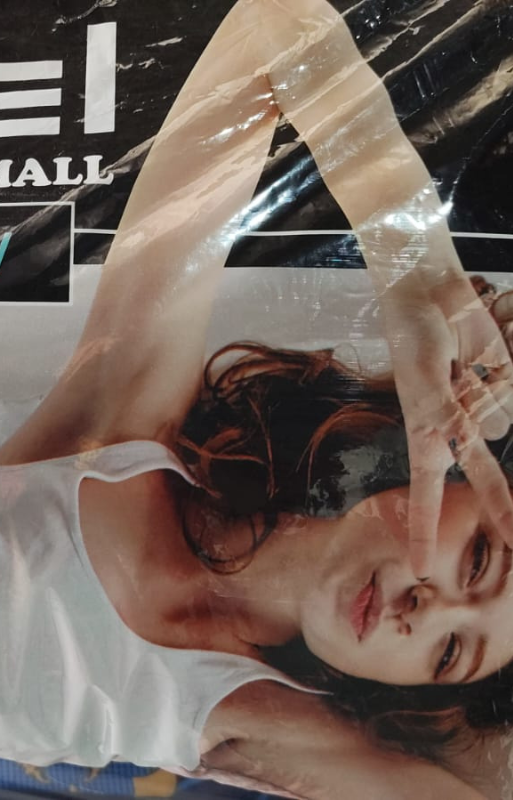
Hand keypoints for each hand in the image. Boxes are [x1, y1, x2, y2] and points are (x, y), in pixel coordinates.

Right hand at [381, 274, 512, 578]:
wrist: (429, 292)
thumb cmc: (412, 338)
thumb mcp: (424, 381)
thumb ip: (449, 416)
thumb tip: (467, 442)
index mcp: (425, 433)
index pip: (424, 491)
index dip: (422, 532)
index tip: (420, 568)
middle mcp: (454, 426)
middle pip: (482, 474)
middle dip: (500, 505)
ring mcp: (479, 405)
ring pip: (502, 420)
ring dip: (492, 396)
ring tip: (466, 364)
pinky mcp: (499, 382)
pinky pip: (508, 395)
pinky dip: (501, 376)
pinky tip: (483, 358)